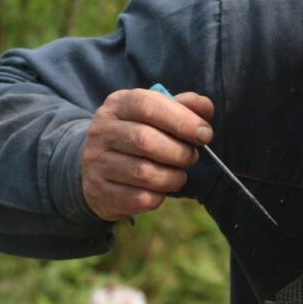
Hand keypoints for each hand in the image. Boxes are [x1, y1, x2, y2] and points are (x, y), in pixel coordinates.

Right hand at [81, 88, 213, 220]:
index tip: (205, 134)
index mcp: (118, 105)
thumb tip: (206, 107)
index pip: (148, 106)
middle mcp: (102, 131)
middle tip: (191, 157)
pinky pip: (139, 198)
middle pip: (145, 141)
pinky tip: (160, 189)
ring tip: (178, 175)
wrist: (99, 167)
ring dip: (173, 177)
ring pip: (144, 173)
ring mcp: (97, 163)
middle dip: (180, 152)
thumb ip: (183, 107)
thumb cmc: (139, 136)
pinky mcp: (100, 192)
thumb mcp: (157, 115)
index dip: (182, 120)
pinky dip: (159, 196)